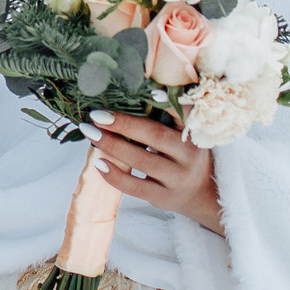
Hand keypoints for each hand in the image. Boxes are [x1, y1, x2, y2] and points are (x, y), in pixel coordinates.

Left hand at [82, 110, 224, 235]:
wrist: (199, 194)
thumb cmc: (182, 155)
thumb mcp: (182, 135)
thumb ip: (163, 118)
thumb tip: (125, 96)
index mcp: (193, 132)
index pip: (185, 113)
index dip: (169, 103)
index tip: (149, 92)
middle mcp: (189, 154)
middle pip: (156, 136)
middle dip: (123, 124)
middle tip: (97, 115)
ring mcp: (177, 178)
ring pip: (143, 161)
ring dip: (113, 146)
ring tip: (91, 133)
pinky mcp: (164, 197)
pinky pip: (136, 186)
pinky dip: (115, 175)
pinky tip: (98, 163)